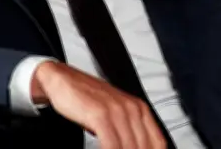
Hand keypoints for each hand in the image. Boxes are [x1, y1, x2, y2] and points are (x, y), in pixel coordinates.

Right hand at [32, 60, 165, 148]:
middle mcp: (133, 109)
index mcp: (140, 109)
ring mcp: (118, 111)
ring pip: (129, 147)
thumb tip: (134, 146)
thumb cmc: (87, 100)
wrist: (63, 79)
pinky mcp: (101, 115)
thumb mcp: (114, 115)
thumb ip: (127, 132)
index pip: (157, 143)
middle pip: (144, 147)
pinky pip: (112, 144)